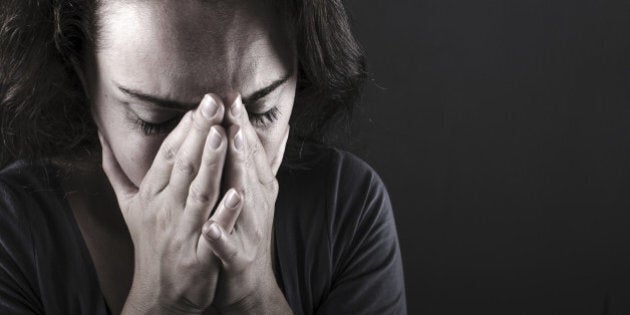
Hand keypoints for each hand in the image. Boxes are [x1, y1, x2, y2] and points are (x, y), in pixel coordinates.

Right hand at [99, 94, 232, 313]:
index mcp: (151, 195)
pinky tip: (239, 193)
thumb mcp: (128, 206)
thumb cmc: (150, 242)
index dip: (183, 129)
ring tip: (223, 135)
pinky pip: (213, 232)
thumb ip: (117, 170)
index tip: (200, 101)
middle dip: (199, 133)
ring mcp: (182, 232)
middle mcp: (164, 209)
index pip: (167, 156)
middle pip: (182, 166)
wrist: (159, 293)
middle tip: (214, 101)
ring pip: (198, 193)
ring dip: (211, 164)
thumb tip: (102, 137)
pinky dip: (225, 213)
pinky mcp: (199, 256)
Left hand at [201, 96, 291, 313]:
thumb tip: (265, 130)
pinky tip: (210, 227)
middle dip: (241, 136)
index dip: (242, 123)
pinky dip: (221, 237)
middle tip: (232, 107)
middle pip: (248, 166)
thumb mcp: (254, 195)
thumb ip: (256, 164)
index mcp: (255, 189)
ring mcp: (249, 230)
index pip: (249, 151)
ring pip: (243, 198)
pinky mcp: (237, 258)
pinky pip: (228, 247)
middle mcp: (256, 204)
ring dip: (237, 171)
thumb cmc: (245, 232)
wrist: (250, 284)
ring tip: (230, 145)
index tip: (231, 95)